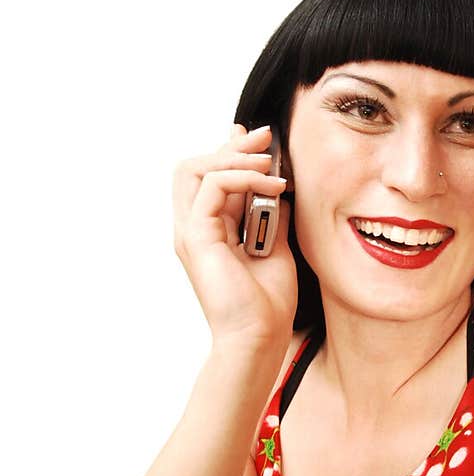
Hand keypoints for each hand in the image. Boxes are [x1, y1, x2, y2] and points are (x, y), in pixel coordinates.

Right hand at [172, 122, 297, 350]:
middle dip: (231, 146)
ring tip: (270, 165)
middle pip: (194, 167)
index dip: (230, 152)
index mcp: (209, 231)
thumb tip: (280, 190)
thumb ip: (272, 218)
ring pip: (194, 169)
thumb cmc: (267, 303)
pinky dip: (241, 177)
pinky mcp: (196, 237)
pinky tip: (271, 185)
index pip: (208, 178)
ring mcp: (191, 232)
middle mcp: (194, 228)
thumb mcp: (276, 248)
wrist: (259, 338)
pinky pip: (211, 187)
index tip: (262, 139)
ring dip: (235, 158)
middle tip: (267, 138)